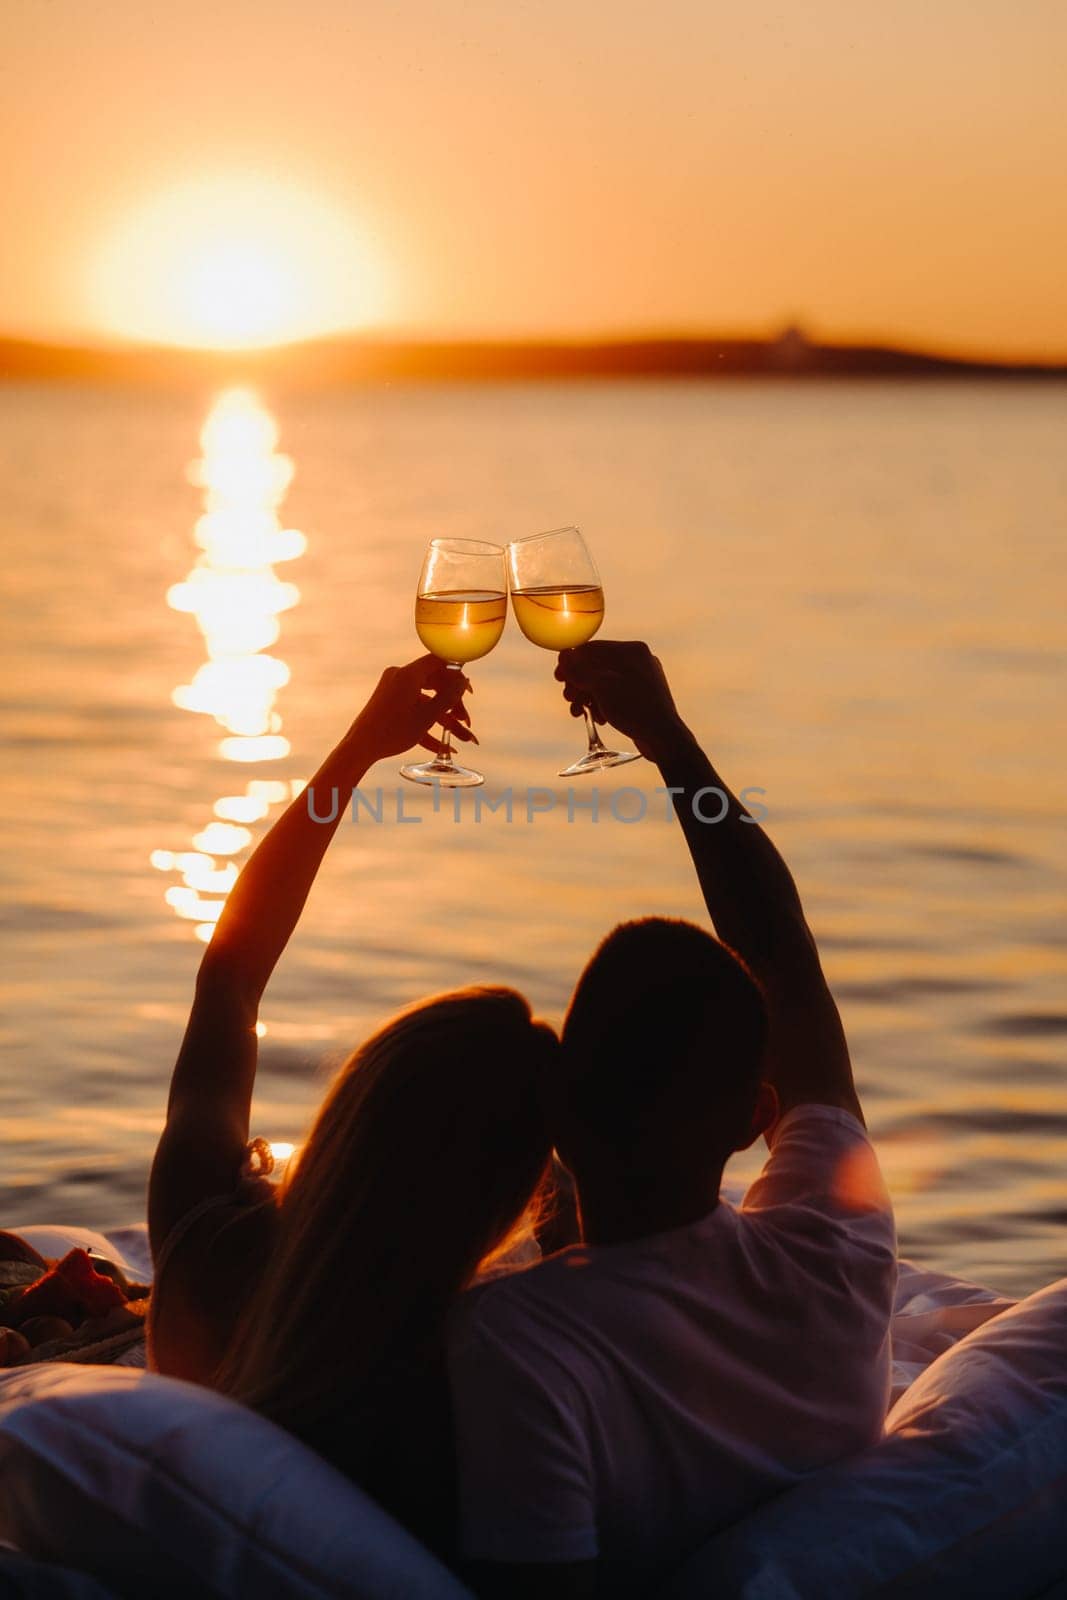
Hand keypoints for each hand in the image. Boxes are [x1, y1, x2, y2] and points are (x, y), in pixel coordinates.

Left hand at [348, 656, 475, 761]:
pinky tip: (442, 746)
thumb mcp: (427, 716)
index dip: (457, 673)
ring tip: (461, 738)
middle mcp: (400, 676)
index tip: (469, 691)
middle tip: (466, 721)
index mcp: (408, 674)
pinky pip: (414, 708)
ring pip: (426, 699)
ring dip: (444, 718)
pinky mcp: (389, 702)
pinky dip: (427, 723)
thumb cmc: (393, 732)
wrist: (360, 747)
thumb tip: (464, 681)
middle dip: (453, 704)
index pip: (439, 661)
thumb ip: (448, 697)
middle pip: (435, 682)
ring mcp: (393, 689)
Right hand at [554, 641, 689, 762]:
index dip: (572, 663)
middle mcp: (639, 660)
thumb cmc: (634, 708)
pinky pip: (615, 695)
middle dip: (579, 684)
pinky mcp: (642, 697)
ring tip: (579, 713)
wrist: (663, 737)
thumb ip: (579, 670)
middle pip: (597, 667)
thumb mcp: (601, 687)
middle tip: (569, 699)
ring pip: (604, 683)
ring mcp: (642, 679)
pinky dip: (602, 704)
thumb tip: (564, 656)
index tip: (559, 677)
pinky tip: (599, 718)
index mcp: (632, 650)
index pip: (593, 649)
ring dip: (587, 697)